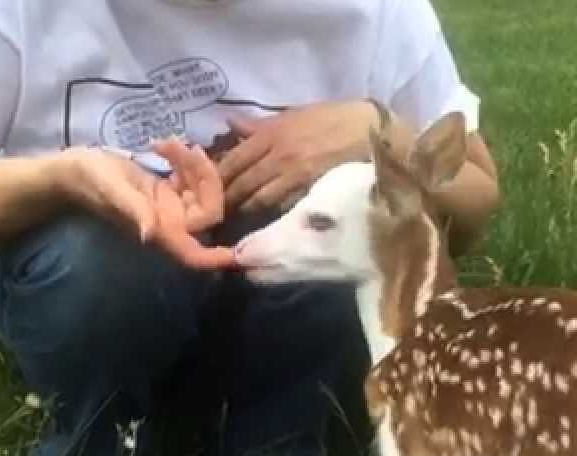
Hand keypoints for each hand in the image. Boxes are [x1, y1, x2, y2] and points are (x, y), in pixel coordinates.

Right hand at [52, 141, 232, 269]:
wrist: (72, 171)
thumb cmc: (88, 181)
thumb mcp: (112, 190)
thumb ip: (135, 210)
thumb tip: (152, 233)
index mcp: (161, 231)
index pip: (196, 255)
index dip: (218, 258)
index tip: (239, 252)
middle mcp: (171, 223)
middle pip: (210, 211)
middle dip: (206, 178)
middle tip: (183, 149)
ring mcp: (171, 207)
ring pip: (204, 190)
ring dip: (193, 163)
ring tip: (166, 143)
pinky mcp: (168, 191)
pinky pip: (192, 179)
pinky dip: (185, 159)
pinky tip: (163, 145)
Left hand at [217, 100, 380, 213]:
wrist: (370, 130)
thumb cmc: (332, 118)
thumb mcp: (294, 113)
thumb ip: (260, 124)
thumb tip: (231, 124)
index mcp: (271, 134)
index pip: (233, 160)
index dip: (216, 178)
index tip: (205, 189)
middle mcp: (278, 156)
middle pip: (241, 184)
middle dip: (226, 200)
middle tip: (213, 212)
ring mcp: (294, 176)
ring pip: (258, 200)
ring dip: (245, 210)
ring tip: (234, 219)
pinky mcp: (311, 191)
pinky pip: (282, 206)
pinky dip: (270, 214)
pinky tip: (263, 221)